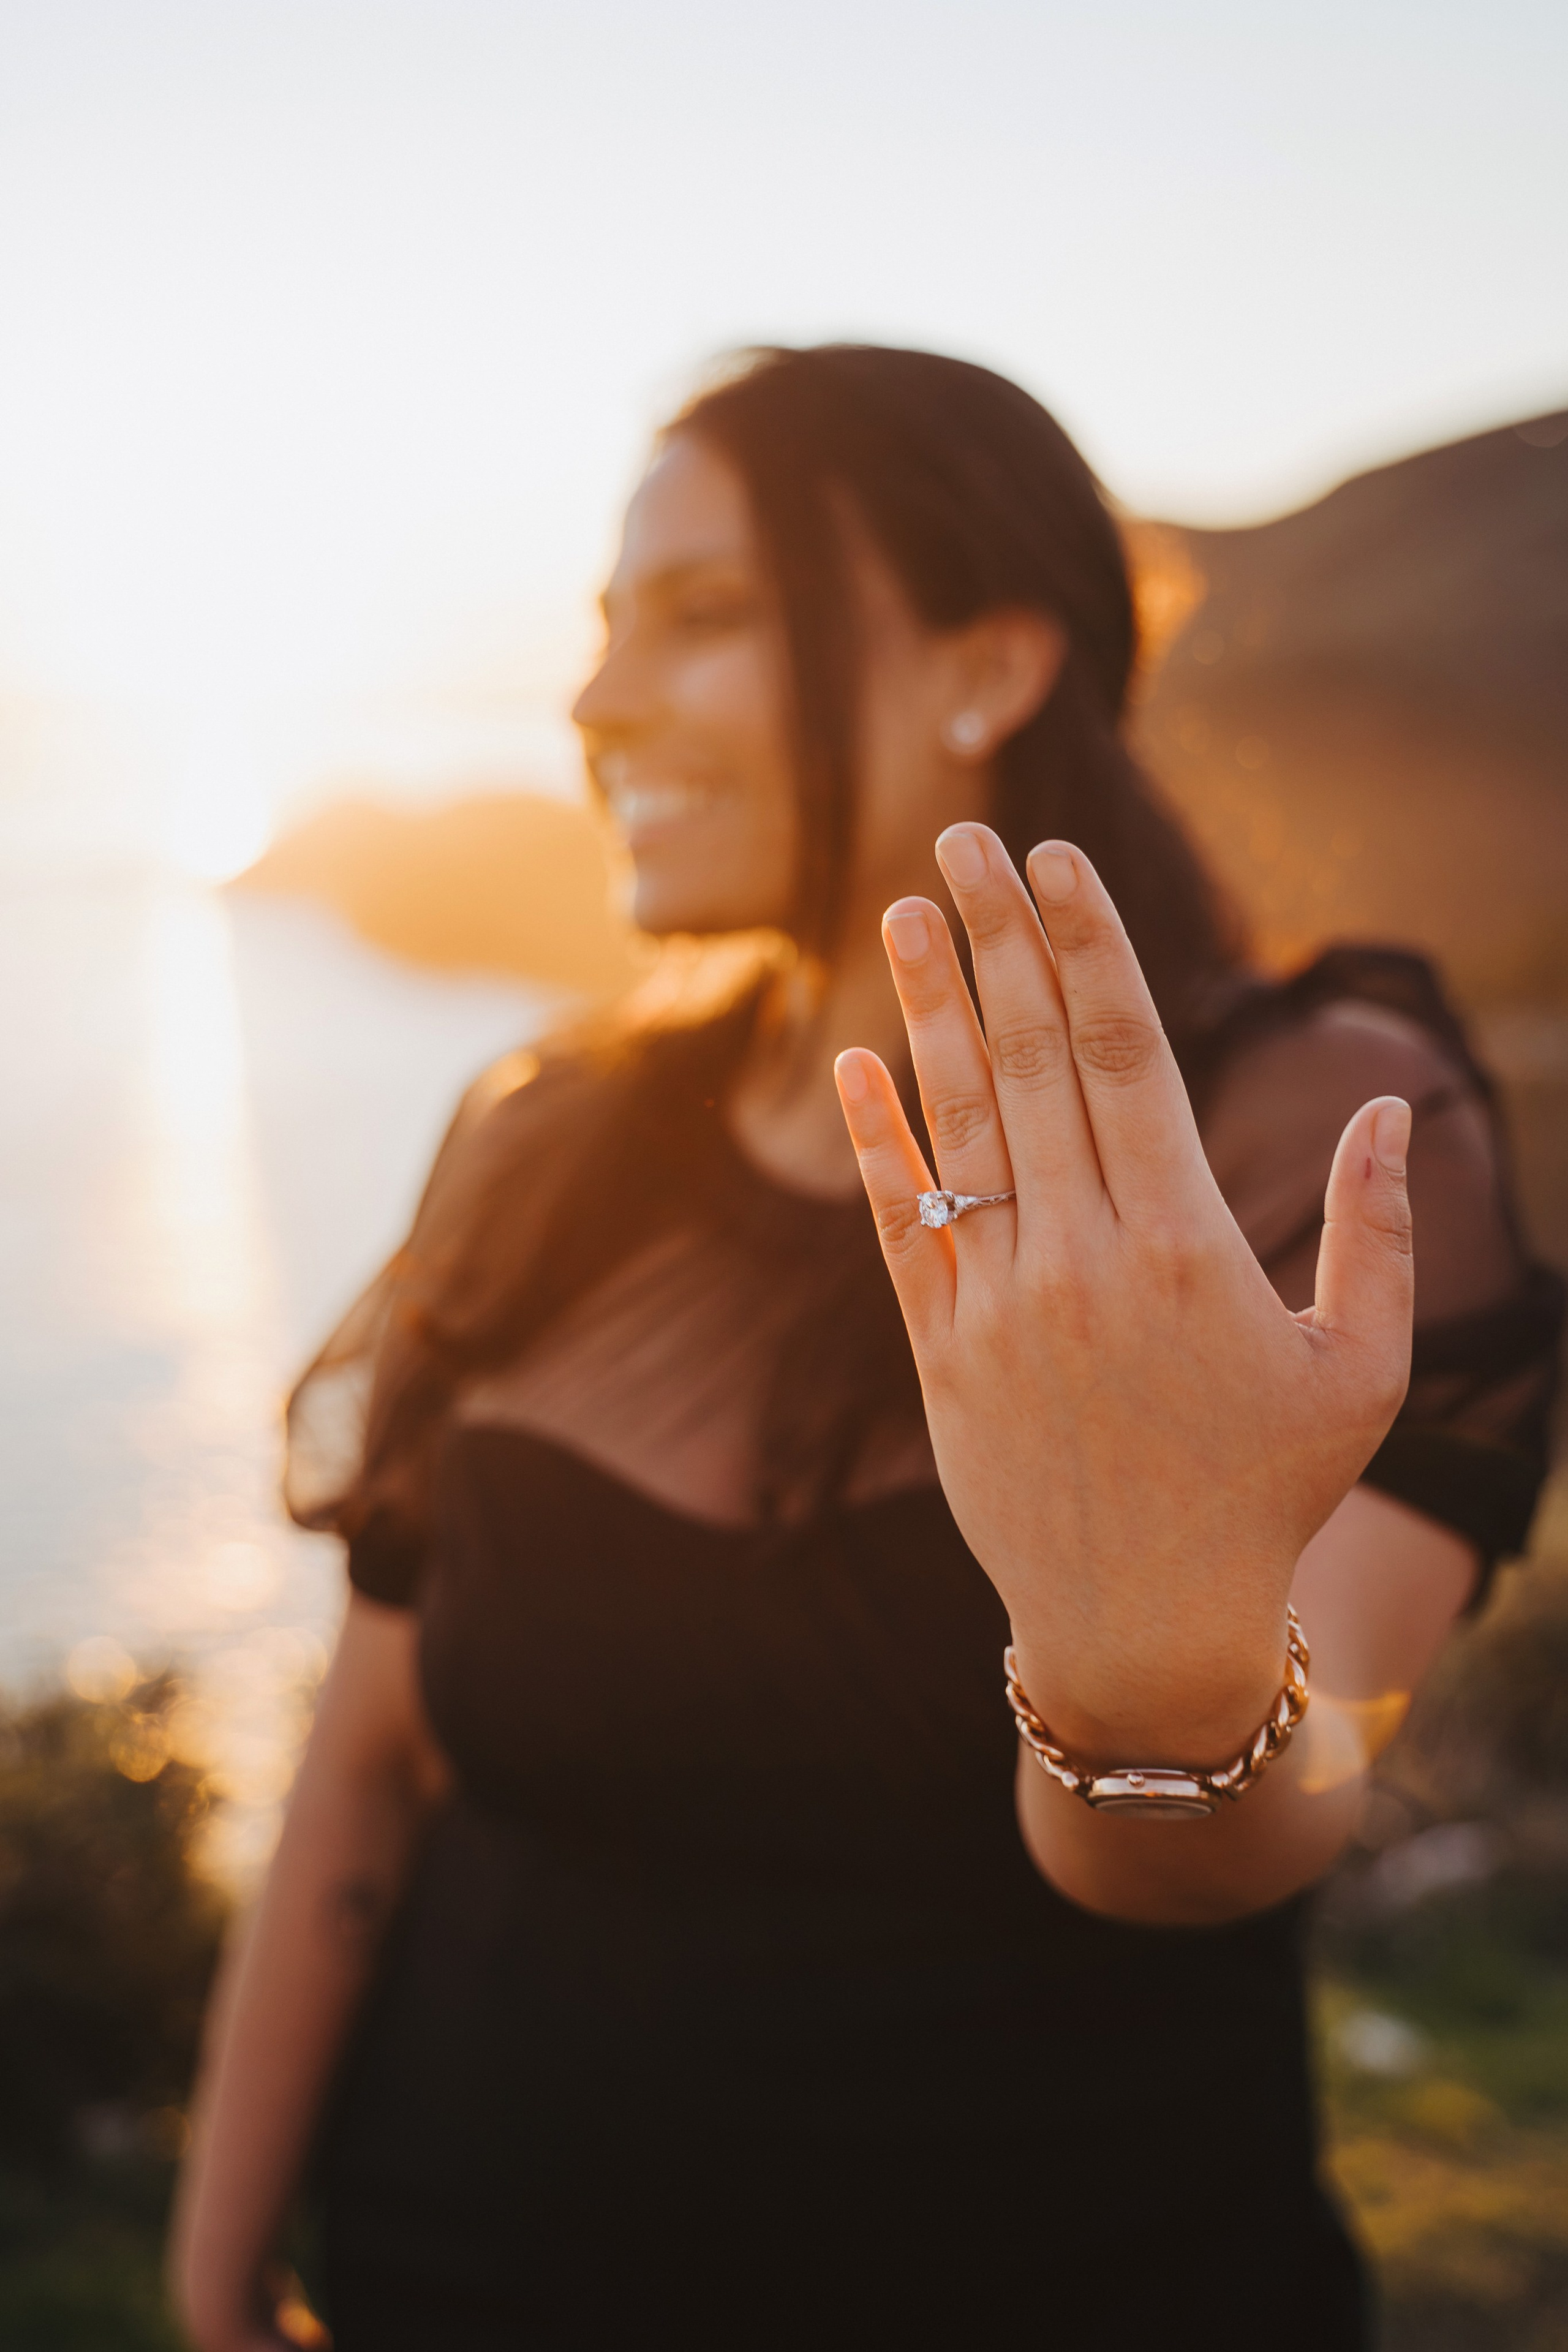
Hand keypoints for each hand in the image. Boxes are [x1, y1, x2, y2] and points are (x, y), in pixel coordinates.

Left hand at [834, 827, 1412, 1765]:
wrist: (1145, 1628)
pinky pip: (896, 1224)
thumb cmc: (1269, 1495)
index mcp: (1183, 1248)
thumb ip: (1378, 1235)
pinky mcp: (941, 1353)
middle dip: (998, 937)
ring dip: (929, 1008)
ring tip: (907, 906)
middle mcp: (1079, 1260)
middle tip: (963, 832)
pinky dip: (875, 1141)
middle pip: (1027, 1062)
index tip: (1055, 859)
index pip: (1121, 1056)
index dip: (1084, 946)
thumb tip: (1393, 1108)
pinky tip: (853, 1059)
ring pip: (957, 1126)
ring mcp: (997, 1305)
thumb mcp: (1358, 1370)